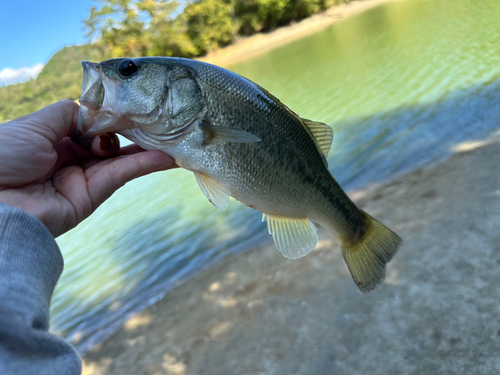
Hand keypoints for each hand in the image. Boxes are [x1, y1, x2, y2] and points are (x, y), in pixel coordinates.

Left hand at [0, 100, 176, 236]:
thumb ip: (70, 114)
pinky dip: (143, 166)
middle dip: (133, 134)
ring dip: (147, 151)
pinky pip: (120, 176)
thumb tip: (98, 110)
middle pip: (109, 145)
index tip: (133, 108)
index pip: (91, 127)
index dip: (111, 118)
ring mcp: (80, 181)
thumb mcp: (36, 124)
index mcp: (52, 140)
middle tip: (160, 122)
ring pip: (120, 161)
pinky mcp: (88, 199)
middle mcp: (68, 160)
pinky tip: (166, 158)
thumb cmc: (3, 155)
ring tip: (174, 140)